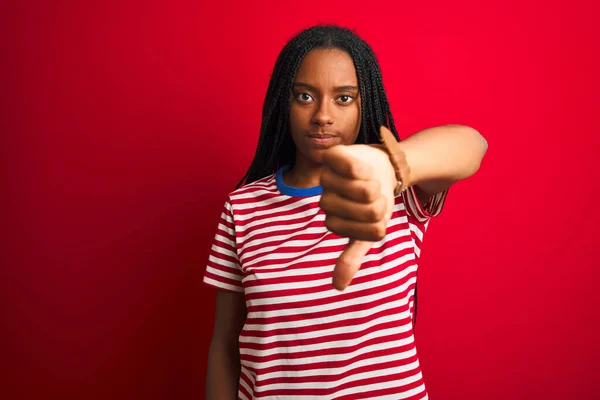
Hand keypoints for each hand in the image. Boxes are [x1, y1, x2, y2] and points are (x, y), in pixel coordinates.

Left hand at [319, 133, 397, 290]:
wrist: (382, 168)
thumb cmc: (376, 201)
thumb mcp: (370, 232)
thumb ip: (352, 257)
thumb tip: (337, 288)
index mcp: (334, 221)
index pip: (363, 232)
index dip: (378, 223)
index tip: (378, 214)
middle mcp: (327, 200)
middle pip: (365, 210)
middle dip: (379, 204)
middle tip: (376, 195)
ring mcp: (328, 178)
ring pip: (359, 189)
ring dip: (374, 186)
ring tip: (372, 180)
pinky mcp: (333, 156)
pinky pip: (346, 165)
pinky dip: (360, 168)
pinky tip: (364, 168)